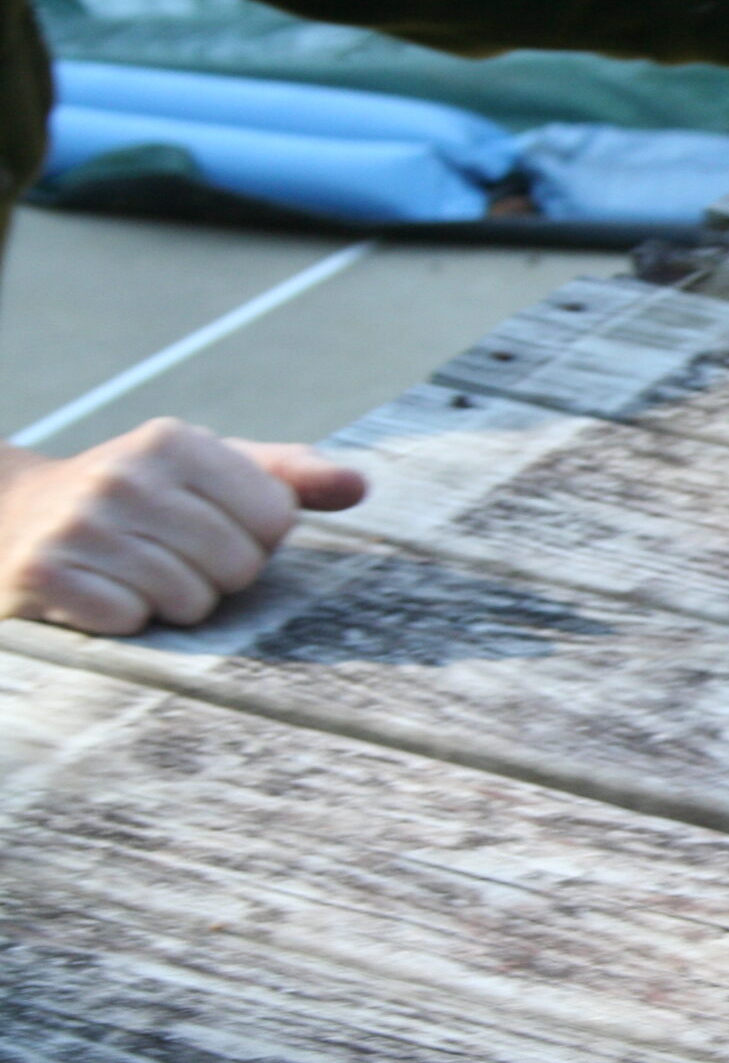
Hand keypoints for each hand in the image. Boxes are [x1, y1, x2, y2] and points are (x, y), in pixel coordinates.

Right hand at [0, 419, 366, 635]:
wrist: (13, 519)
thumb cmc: (139, 501)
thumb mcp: (212, 473)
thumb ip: (291, 476)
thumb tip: (360, 486)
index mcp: (175, 441)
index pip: (276, 520)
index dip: (254, 540)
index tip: (211, 528)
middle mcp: (125, 473)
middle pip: (237, 565)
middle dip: (215, 576)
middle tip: (169, 558)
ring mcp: (80, 522)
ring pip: (188, 600)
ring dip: (170, 603)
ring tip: (135, 575)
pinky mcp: (44, 571)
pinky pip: (129, 621)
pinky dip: (123, 621)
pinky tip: (99, 593)